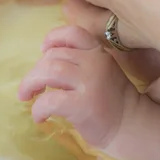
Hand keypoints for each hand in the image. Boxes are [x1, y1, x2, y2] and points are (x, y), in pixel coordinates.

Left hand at [18, 25, 138, 148]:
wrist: (132, 127)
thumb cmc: (112, 101)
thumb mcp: (101, 70)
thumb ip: (81, 61)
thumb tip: (47, 60)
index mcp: (98, 52)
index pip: (73, 33)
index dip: (53, 37)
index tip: (43, 49)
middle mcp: (94, 62)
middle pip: (53, 55)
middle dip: (35, 71)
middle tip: (28, 87)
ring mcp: (89, 82)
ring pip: (49, 71)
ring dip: (31, 83)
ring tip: (26, 96)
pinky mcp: (83, 105)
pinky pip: (51, 99)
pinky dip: (38, 107)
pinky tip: (39, 117)